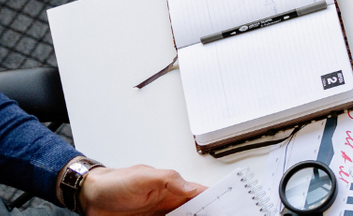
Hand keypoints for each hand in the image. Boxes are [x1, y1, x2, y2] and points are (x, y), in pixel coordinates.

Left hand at [81, 165, 205, 215]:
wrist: (89, 197)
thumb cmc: (114, 182)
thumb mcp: (143, 176)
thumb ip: (169, 179)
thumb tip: (191, 187)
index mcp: (172, 188)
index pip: (201, 194)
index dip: (216, 199)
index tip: (226, 207)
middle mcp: (169, 203)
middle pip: (194, 212)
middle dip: (204, 214)